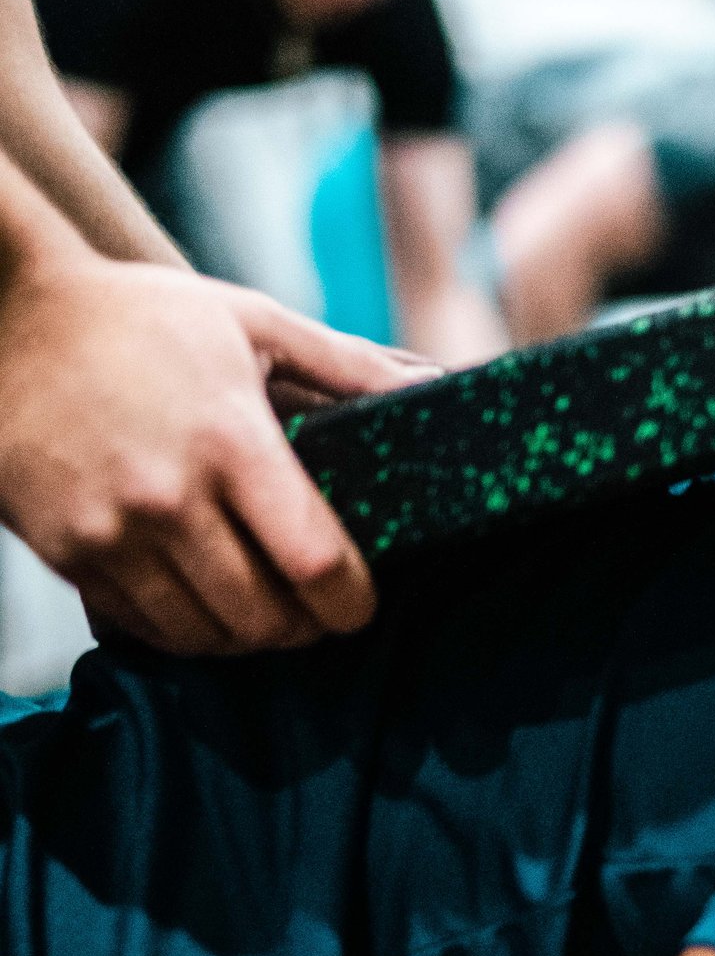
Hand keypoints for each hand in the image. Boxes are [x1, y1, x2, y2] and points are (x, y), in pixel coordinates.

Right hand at [0, 238, 429, 651]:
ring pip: (203, 635)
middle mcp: (170, 497)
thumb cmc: (141, 316)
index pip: (315, 562)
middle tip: (319, 616)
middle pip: (265, 616)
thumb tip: (432, 387)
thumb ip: (347, 366)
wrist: (7, 318)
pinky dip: (182, 632)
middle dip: (305, 628)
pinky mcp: (66, 553)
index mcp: (230, 439)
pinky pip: (141, 627)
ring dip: (246, 639)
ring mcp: (111, 532)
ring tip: (266, 615)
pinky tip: (203, 607)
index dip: (352, 601)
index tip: (362, 601)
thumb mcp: (252, 321)